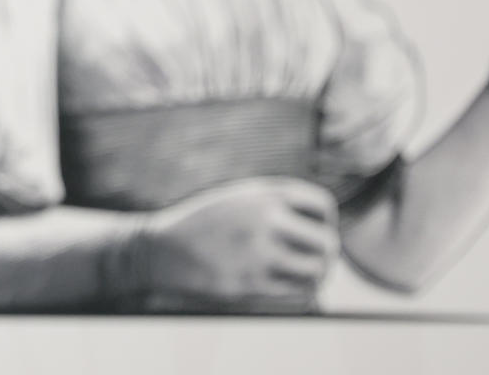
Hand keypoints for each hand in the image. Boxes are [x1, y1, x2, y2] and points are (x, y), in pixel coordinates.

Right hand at [135, 177, 339, 305]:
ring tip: (308, 276)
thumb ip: (277, 204)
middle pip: (326, 242)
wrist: (161, 249)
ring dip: (318, 276)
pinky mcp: (249, 285)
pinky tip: (292, 288)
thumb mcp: (240, 198)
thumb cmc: (205, 223)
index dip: (325, 221)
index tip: (314, 230)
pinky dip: (303, 293)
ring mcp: (257, 254)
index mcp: (263, 194)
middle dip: (327, 253)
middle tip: (319, 260)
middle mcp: (264, 220)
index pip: (322, 206)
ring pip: (316, 271)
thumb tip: (324, 225)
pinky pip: (297, 294)